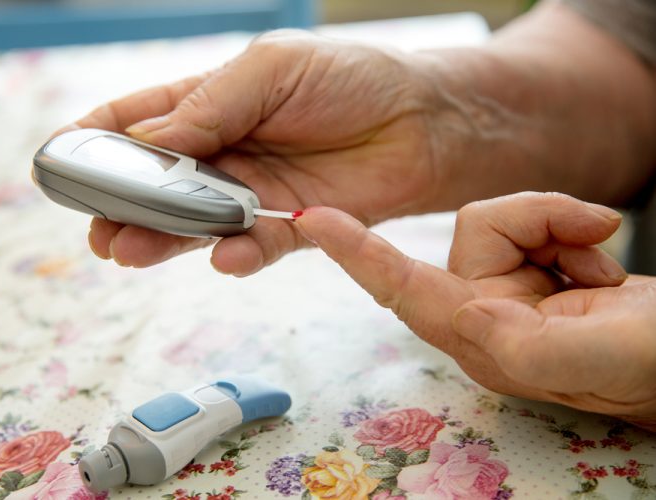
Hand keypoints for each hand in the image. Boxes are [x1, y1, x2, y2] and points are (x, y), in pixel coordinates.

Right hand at [62, 30, 439, 274]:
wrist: (421, 119)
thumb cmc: (350, 77)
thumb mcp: (274, 69)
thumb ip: (212, 104)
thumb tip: (148, 138)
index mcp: (209, 105)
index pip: (137, 123)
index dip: (96, 140)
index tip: (59, 160)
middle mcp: (222, 153)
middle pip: (155, 184)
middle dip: (120, 205)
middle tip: (95, 225)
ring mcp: (251, 193)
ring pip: (192, 223)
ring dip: (160, 239)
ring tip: (128, 250)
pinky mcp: (288, 227)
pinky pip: (252, 247)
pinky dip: (235, 253)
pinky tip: (221, 255)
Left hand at [294, 192, 655, 430]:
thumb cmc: (655, 366)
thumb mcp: (602, 358)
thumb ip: (530, 346)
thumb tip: (465, 313)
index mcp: (485, 341)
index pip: (403, 291)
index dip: (357, 254)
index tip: (313, 218)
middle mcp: (486, 316)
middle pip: (475, 230)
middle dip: (538, 219)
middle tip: (597, 238)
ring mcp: (511, 294)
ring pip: (507, 221)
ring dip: (564, 227)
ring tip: (604, 263)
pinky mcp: (537, 274)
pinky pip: (538, 223)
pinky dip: (576, 229)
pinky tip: (602, 263)